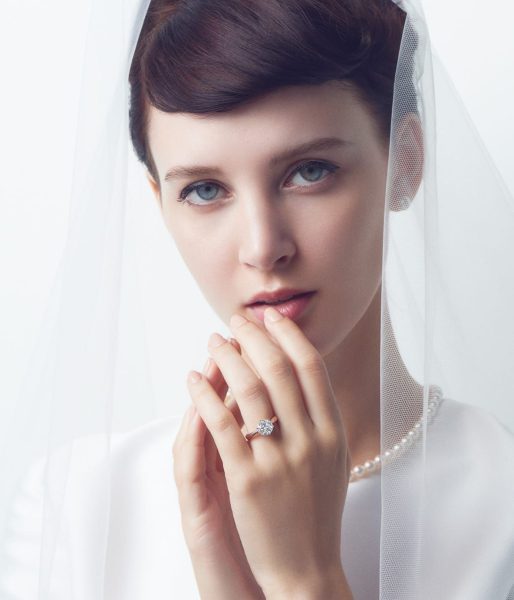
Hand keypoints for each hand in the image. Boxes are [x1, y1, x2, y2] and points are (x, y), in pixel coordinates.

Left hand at [187, 307, 351, 598]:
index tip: (269, 317)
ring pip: (249, 388)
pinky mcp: (247, 479)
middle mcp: (309, 440)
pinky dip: (204, 394)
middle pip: (278, 368)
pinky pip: (221, 423)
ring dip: (227, 356)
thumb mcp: (332, 460)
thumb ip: (321, 417)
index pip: (311, 366)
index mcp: (332, 432)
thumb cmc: (316, 513)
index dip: (287, 335)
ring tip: (214, 342)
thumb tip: (302, 371)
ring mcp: (278, 459)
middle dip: (254, 336)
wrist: (306, 568)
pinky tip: (194, 379)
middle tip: (236, 321)